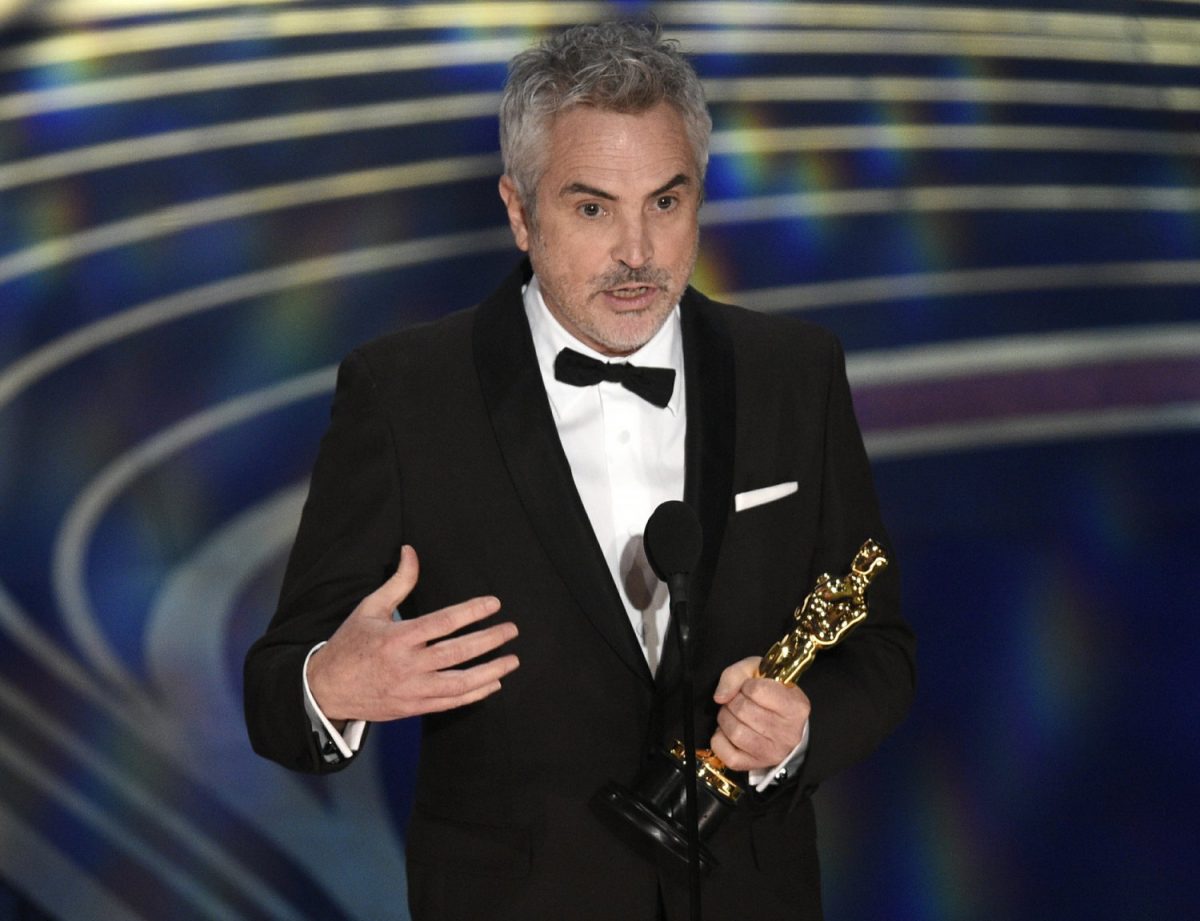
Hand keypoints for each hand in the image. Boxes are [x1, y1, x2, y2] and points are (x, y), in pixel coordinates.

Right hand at [307, 545, 518, 721]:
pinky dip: (474, 694)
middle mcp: (408, 665)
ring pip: (459, 682)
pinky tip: (492, 683)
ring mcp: (412, 689)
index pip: (444, 622)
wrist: (326, 690)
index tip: (494, 604)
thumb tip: (410, 551)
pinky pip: (450, 702)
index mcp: (398, 637)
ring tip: (512, 660)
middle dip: (489, 640)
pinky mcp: (413, 707)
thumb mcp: (370, 608)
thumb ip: (398, 582)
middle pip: (457, 652)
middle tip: (511, 630)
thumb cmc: (350, 645)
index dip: (473, 612)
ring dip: (490, 671)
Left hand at [709, 656, 809, 771]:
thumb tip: (720, 697)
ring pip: (734, 731)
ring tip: (734, 716)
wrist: (784, 725)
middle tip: (739, 702)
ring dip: (726, 719)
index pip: (757, 690)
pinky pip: (727, 754)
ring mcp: (773, 753)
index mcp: (796, 707)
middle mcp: (788, 733)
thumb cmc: (772, 695)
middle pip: (742, 710)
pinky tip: (729, 732)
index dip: (746, 685)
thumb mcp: (760, 673)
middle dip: (733, 701)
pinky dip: (721, 740)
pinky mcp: (756, 765)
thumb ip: (737, 674)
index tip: (751, 688)